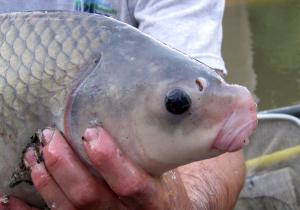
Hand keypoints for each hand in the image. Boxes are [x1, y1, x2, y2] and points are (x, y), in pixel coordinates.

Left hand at [0, 127, 244, 209]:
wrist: (182, 202)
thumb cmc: (184, 174)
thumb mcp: (194, 160)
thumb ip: (197, 140)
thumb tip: (232, 109)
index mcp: (163, 203)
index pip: (136, 189)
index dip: (113, 164)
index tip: (93, 134)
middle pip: (96, 203)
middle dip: (70, 171)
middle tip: (52, 137)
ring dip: (49, 186)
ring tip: (37, 154)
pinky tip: (8, 202)